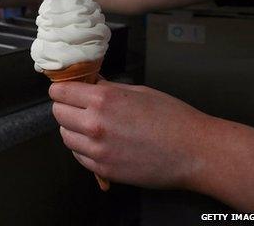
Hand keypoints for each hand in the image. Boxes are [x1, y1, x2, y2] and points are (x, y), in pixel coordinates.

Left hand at [49, 79, 210, 189]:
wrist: (195, 152)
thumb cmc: (172, 118)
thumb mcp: (137, 92)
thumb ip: (107, 89)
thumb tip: (89, 84)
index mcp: (103, 99)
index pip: (59, 92)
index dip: (62, 90)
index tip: (67, 91)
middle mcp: (95, 124)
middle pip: (58, 113)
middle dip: (66, 107)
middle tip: (80, 107)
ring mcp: (98, 150)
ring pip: (65, 136)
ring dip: (73, 129)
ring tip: (92, 126)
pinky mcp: (103, 170)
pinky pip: (79, 156)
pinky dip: (83, 149)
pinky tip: (100, 143)